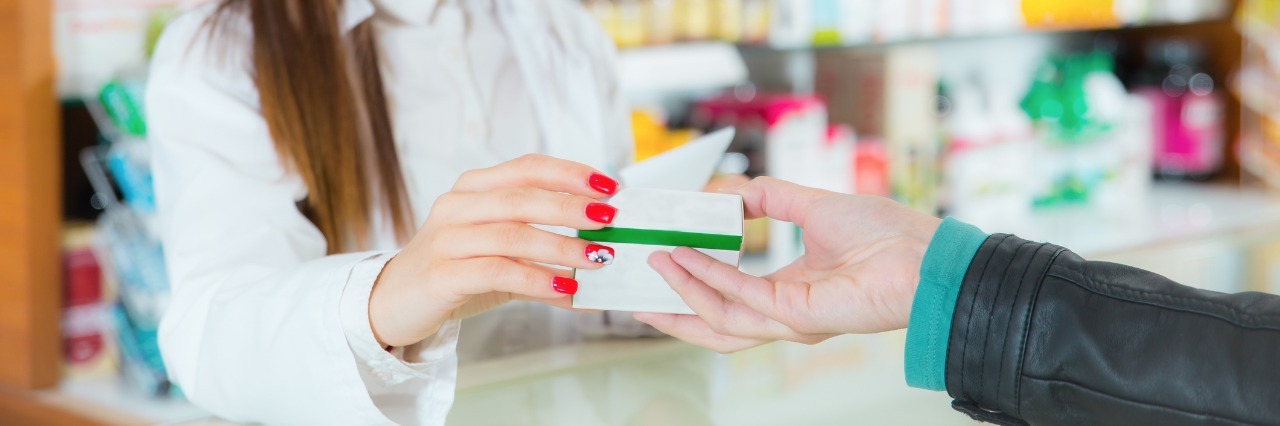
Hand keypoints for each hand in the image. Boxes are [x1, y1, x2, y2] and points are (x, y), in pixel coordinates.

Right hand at [370, 154, 620, 346]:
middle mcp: (457, 206)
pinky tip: (565, 288)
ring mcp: (446, 239)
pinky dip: (536, 279)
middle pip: (522, 197)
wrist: (392, 302)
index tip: (609, 185)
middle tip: (610, 220)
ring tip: (598, 258)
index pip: (527, 167)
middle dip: (572, 207)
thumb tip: (601, 262)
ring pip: (512, 234)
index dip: (570, 173)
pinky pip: (497, 272)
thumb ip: (544, 253)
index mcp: (474, 188)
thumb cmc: (454, 272)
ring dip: (561, 246)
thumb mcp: (500, 254)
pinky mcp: (441, 274)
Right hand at [634, 177, 940, 352]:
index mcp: (790, 289)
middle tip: (634, 295)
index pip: (730, 298)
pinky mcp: (797, 314)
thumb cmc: (887, 234)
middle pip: (715, 326)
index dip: (692, 285)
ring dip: (682, 289)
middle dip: (672, 313)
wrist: (925, 255)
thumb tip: (725, 192)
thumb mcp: (812, 203)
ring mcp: (790, 318)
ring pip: (720, 318)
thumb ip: (767, 196)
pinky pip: (740, 296)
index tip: (660, 263)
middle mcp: (786, 311)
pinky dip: (708, 276)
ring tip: (654, 262)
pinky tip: (685, 256)